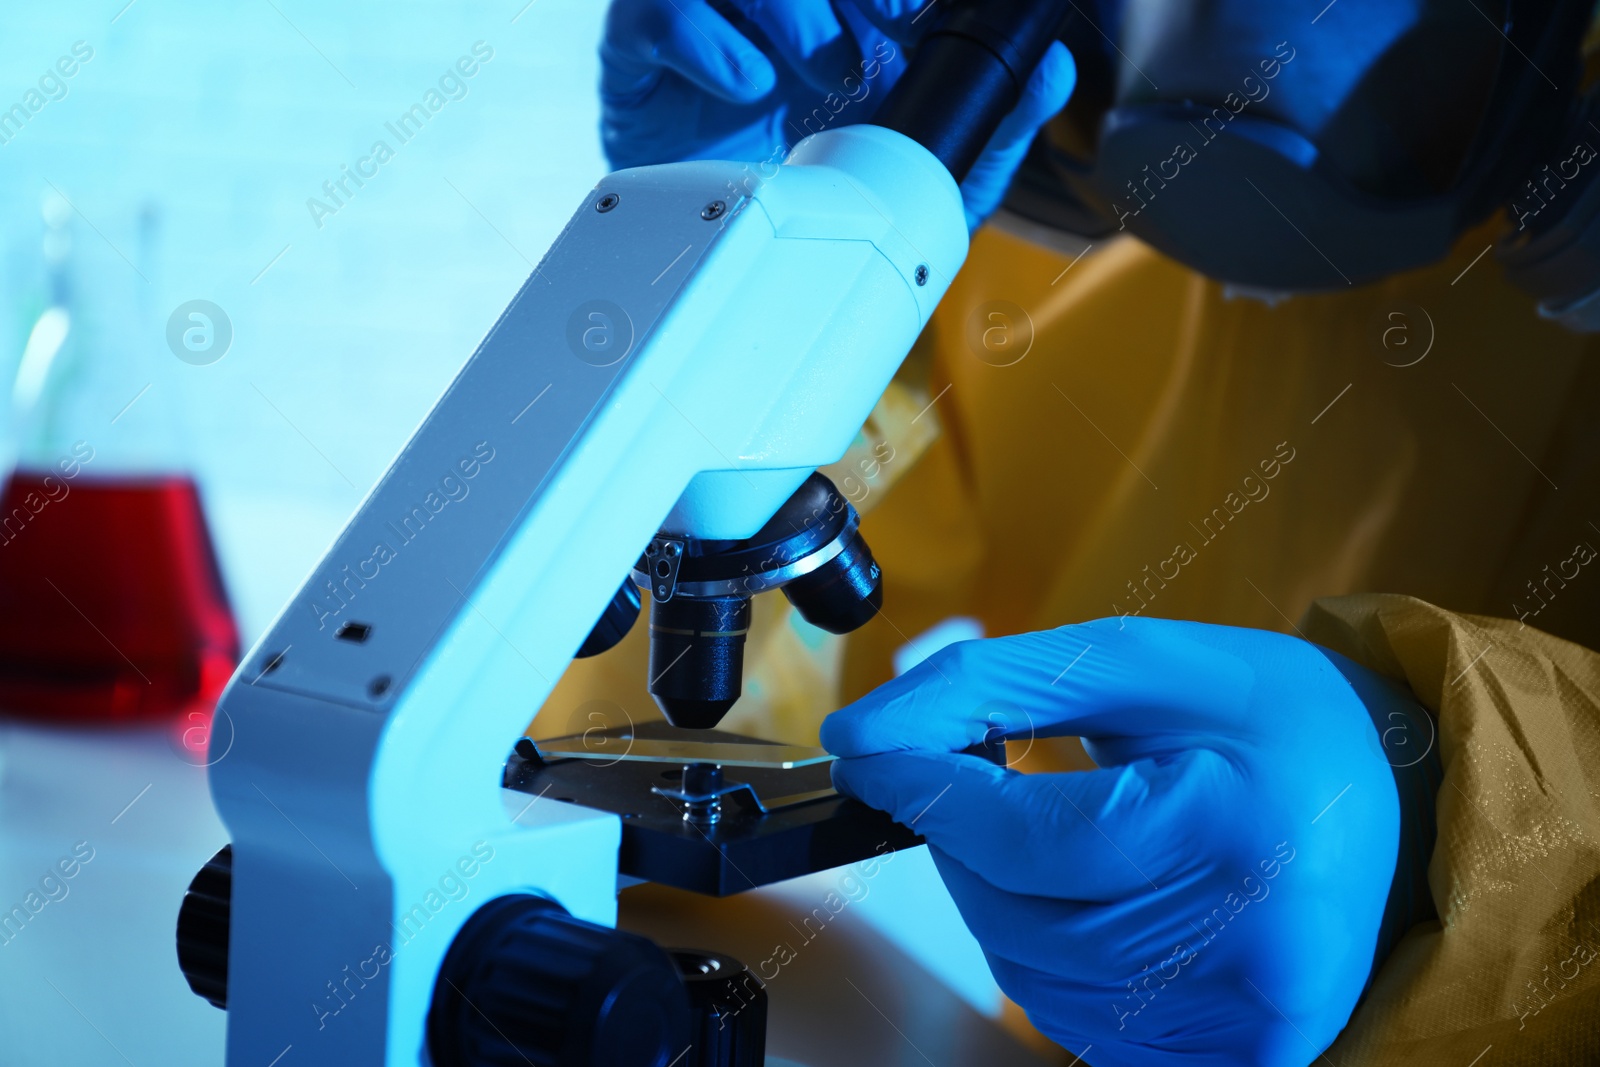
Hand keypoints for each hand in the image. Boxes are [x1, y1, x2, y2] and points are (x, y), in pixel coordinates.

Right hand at [599, 0, 1074, 227]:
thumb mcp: (915, 182)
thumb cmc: (804, 202)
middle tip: (894, 27)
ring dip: (792, 14)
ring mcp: (710, 22)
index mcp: (841, 19)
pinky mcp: (643, 50)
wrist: (704, 257)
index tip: (924, 15)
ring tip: (827, 72)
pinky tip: (748, 86)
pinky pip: (659, 14)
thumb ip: (988, 132)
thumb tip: (1052, 70)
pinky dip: (706, 42)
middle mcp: (776, 12)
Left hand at [821, 616, 1437, 1066]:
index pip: (1022, 834)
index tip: (869, 752)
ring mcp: (1245, 1021)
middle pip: (1015, 915)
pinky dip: (1049, 954)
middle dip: (962, 843)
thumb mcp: (1139, 664)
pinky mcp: (1240, 1059)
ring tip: (1058, 835)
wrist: (1392, 801)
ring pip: (1029, 976)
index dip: (925, 790)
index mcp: (1236, 829)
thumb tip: (860, 735)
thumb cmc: (1265, 721)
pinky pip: (1076, 1021)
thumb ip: (992, 685)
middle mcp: (1250, 946)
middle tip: (977, 782)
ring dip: (1001, 898)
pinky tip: (1094, 896)